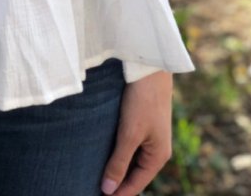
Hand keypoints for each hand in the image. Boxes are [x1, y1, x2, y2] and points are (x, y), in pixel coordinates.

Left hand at [101, 70, 172, 195]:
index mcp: (158, 157)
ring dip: (115, 166)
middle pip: (133, 174)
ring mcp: (150, 136)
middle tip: (91, 186)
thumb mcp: (129, 134)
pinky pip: (129, 146)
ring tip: (93, 173)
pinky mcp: (142, 123)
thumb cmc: (142, 100)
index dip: (117, 194)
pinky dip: (117, 152)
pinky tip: (102, 151)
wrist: (150, 67)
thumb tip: (107, 190)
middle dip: (115, 182)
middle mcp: (156, 150)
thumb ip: (118, 163)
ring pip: (130, 160)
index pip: (135, 185)